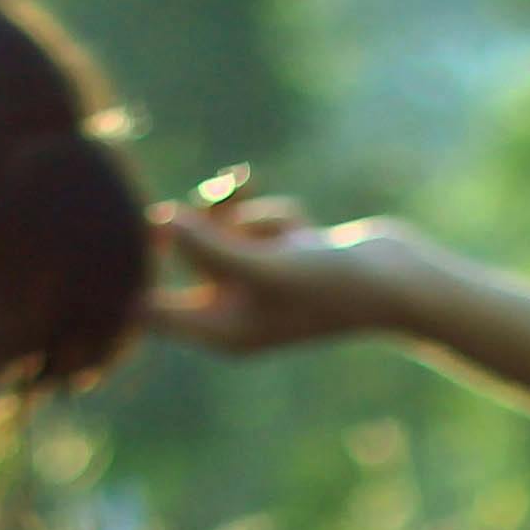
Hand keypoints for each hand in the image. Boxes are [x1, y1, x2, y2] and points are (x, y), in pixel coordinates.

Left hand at [144, 182, 424, 357]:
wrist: (402, 281)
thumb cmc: (336, 286)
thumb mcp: (268, 265)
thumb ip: (212, 245)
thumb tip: (163, 219)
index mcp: (222, 333)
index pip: (152, 311)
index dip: (135, 275)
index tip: (128, 235)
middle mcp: (234, 313)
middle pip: (187, 259)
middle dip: (209, 225)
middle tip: (221, 196)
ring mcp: (258, 285)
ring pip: (223, 231)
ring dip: (251, 217)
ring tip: (288, 230)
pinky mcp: (281, 258)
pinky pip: (255, 221)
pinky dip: (277, 216)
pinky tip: (306, 228)